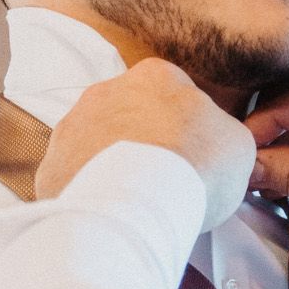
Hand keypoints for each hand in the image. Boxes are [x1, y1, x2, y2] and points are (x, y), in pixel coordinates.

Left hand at [36, 58, 256, 231]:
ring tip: (135, 201)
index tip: (193, 157)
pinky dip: (88, 192)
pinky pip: (73, 177)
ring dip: (112, 165)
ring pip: (97, 144)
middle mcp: (107, 90)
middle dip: (144, 143)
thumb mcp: (236, 144)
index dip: (187, 128)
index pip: (174, 94)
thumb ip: (222, 133)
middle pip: (130, 115)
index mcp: (156, 76)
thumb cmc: (195, 166)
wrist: (137, 203)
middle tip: (163, 180)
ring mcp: (73, 126)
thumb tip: (213, 141)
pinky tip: (108, 212)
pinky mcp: (51, 165)